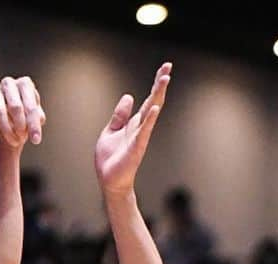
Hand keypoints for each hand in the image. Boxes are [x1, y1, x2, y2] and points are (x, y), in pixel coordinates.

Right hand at [0, 75, 44, 148]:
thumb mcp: (33, 119)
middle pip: (15, 106)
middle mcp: (9, 83)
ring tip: (13, 140)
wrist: (8, 121)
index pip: (30, 105)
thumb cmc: (24, 118)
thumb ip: (37, 118)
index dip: (33, 124)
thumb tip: (39, 119)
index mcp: (25, 84)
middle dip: (20, 126)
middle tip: (22, 140)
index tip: (36, 140)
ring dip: (6, 128)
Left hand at [95, 63, 170, 199]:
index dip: (155, 84)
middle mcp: (140, 128)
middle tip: (168, 66)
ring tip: (164, 79)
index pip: (148, 100)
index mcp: (134, 123)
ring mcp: (140, 137)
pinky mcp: (136, 148)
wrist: (109, 182)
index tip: (165, 68)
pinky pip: (144, 132)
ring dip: (157, 95)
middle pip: (153, 101)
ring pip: (151, 112)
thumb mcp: (111, 131)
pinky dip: (149, 120)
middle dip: (160, 84)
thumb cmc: (110, 160)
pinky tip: (154, 108)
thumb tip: (128, 96)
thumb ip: (119, 115)